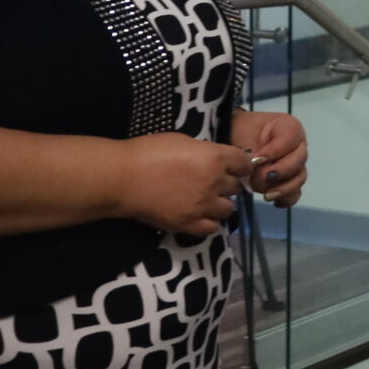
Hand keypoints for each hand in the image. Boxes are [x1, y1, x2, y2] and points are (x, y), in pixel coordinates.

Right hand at [116, 134, 250, 235]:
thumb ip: (204, 151)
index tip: (235, 166)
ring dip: (221, 203)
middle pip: (236, 186)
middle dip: (228, 183)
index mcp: (215, 157)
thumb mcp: (182, 141)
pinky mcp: (189, 224)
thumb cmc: (148, 152)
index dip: (241, 165)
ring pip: (228, 208)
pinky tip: (200, 216)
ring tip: (207, 200)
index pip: (244, 163)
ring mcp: (203, 205)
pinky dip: (209, 222)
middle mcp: (215, 182)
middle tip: (214, 182)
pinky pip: (212, 227)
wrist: (123, 178)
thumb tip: (212, 159)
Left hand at [232, 110, 308, 209]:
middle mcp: (298, 146)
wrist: (239, 139)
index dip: (274, 152)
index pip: (289, 139)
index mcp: (289, 128)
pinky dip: (286, 199)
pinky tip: (275, 202)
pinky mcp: (291, 180)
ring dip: (283, 188)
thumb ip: (251, 148)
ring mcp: (297, 164)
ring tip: (266, 195)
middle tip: (259, 178)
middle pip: (298, 160)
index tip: (255, 161)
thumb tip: (255, 167)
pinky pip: (295, 192)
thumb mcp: (245, 133)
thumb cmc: (244, 132)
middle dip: (279, 172)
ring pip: (299, 177)